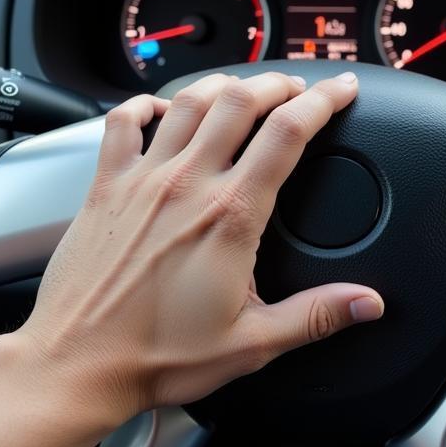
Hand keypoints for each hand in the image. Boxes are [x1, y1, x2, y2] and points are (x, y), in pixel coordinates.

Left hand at [0, 71, 383, 434]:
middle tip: (297, 88)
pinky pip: (123, 122)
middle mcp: (186, 185)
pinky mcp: (105, 187)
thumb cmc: (156, 355)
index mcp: (230, 216)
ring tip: (244, 87)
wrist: (77, 363)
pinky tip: (160, 109)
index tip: (340, 90)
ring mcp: (142, 180)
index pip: (288, 133)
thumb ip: (316, 316)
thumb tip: (368, 302)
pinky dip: (145, 104)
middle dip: (278, 83)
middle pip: (241, 100)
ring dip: (223, 84)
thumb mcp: (252, 343)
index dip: (323, 101)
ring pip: (188, 100)